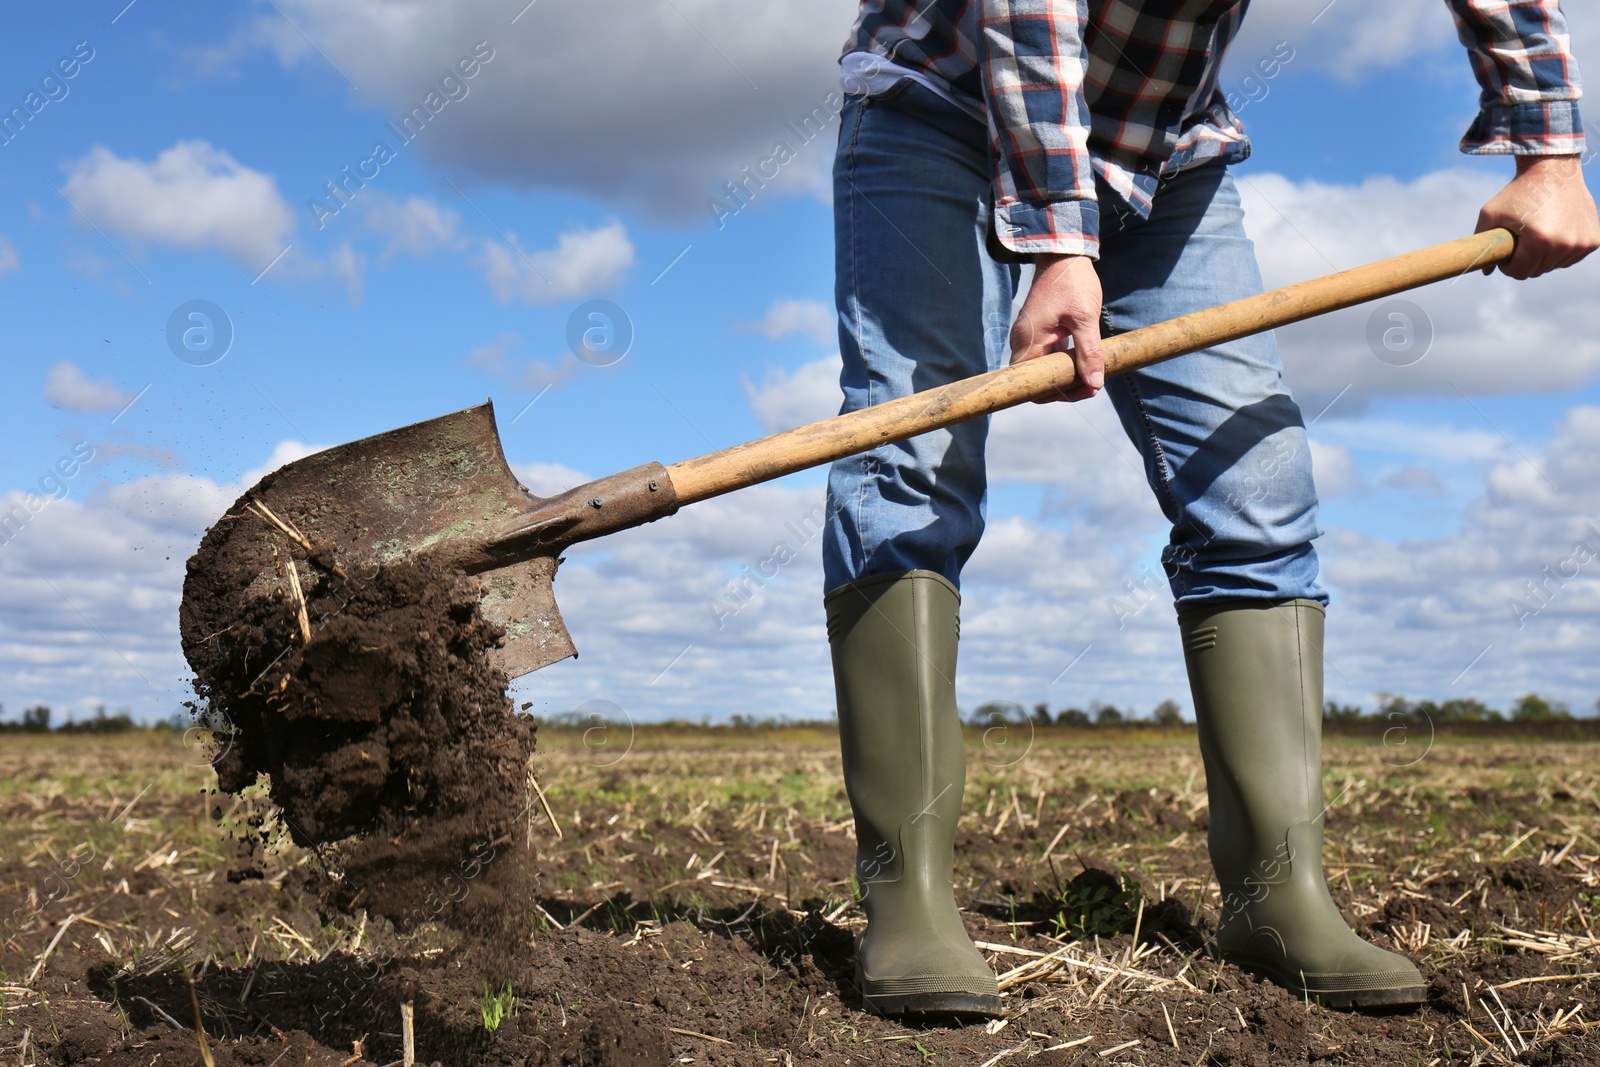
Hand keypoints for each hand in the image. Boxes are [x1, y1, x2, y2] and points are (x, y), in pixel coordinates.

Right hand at [1008, 254, 1104, 401]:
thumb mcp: (1084, 318)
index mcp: (1028, 341)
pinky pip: (1049, 356)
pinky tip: (1085, 361)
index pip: (1032, 384)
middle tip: (1094, 384)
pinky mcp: (1040, 331)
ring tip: (1093, 375)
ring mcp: (1031, 337)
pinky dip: (1065, 363)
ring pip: (1045, 369)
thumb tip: (1095, 383)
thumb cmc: (1072, 282)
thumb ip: (1089, 352)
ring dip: (1067, 375)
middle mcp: (1023, 342)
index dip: (1057, 393)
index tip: (1084, 389)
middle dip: (1066, 386)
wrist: (1063, 253)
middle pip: (1039, 380)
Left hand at [1476, 155, 1599, 278]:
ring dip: (1544, 256)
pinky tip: (1556, 231)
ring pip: (1554, 266)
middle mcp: (1564, 244)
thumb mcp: (1490, 214)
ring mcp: (1582, 242)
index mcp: (1540, 240)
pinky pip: (1571, 258)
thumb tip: (1485, 271)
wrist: (1553, 169)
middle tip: (1521, 240)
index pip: (1519, 272)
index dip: (1508, 264)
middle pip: (1537, 271)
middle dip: (1525, 260)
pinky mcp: (1594, 239)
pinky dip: (1561, 251)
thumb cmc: (1519, 192)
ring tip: (1539, 232)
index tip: (1507, 250)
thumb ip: (1483, 244)